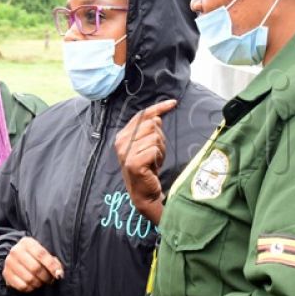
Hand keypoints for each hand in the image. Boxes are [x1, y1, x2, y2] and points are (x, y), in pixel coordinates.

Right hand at [3, 237, 63, 292]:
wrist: (16, 258)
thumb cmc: (34, 256)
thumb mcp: (42, 253)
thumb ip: (52, 261)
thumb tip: (58, 273)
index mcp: (27, 242)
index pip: (41, 254)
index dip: (52, 266)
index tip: (59, 274)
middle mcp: (16, 251)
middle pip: (35, 268)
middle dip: (46, 277)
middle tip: (50, 279)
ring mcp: (9, 263)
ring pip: (29, 279)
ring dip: (39, 283)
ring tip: (41, 281)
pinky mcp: (6, 274)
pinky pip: (22, 286)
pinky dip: (30, 288)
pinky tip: (33, 285)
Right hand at [114, 100, 176, 223]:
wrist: (144, 192)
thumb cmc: (147, 168)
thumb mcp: (147, 145)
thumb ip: (149, 129)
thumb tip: (158, 117)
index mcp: (123, 135)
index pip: (142, 115)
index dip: (159, 107)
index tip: (173, 103)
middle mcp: (121, 142)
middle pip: (152, 125)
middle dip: (160, 138)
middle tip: (156, 154)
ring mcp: (125, 152)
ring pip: (154, 138)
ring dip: (160, 150)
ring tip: (154, 161)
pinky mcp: (133, 163)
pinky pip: (154, 150)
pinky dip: (158, 158)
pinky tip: (153, 167)